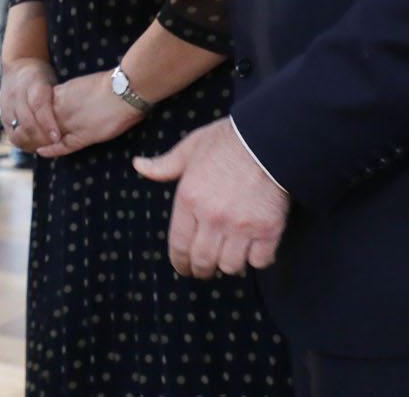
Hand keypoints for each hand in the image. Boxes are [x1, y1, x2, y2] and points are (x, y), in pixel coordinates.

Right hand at [0, 57, 61, 151]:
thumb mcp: (50, 81)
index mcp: (31, 84)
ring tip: (47, 148)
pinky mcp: (4, 119)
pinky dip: (25, 144)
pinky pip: (13, 136)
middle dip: (42, 138)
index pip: (38, 106)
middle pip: (27, 124)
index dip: (48, 124)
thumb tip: (72, 118)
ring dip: (33, 144)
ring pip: (18, 134)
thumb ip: (58, 98)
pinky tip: (36, 146)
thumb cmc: (39, 76)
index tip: (57, 137)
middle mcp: (16, 96)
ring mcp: (7, 108)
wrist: (18, 66)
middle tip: (56, 146)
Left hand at [34, 70, 146, 157]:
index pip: (42, 107)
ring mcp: (71, 122)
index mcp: (63, 93)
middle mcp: (62, 108)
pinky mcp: (83, 136)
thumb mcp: (85, 83)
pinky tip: (41, 152)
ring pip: (48, 133)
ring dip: (41, 139)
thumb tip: (74, 96)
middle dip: (34, 128)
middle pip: (41, 121)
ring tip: (33, 145)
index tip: (34, 119)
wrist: (125, 89)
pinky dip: (51, 149)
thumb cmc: (113, 83)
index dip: (38, 115)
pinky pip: (62, 145)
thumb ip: (75, 91)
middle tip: (27, 135)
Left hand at [133, 117, 289, 277]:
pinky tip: (254, 251)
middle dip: (202, 270)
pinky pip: (259, 261)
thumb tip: (138, 165)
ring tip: (230, 258)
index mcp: (189, 199)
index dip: (180, 263)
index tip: (183, 268)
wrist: (269, 138)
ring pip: (230, 266)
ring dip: (229, 265)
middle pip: (203, 261)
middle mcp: (212, 217)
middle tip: (204, 270)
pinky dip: (256, 260)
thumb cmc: (228, 141)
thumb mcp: (190, 148)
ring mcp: (240, 226)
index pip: (179, 245)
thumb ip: (165, 165)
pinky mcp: (268, 230)